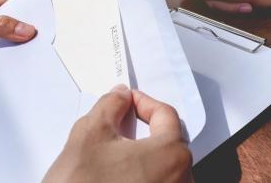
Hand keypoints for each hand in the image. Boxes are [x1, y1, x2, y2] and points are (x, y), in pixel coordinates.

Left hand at [0, 0, 36, 75]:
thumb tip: (24, 29)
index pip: (23, 8)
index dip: (35, 17)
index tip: (47, 26)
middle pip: (23, 29)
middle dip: (30, 38)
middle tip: (40, 45)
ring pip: (16, 47)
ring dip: (20, 54)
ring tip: (30, 59)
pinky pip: (5, 62)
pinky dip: (10, 66)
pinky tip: (15, 68)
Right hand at [44, 85, 193, 182]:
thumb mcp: (90, 132)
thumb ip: (111, 105)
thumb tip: (120, 97)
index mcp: (171, 155)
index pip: (166, 115)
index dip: (143, 102)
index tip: (128, 101)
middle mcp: (180, 180)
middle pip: (168, 140)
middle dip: (145, 127)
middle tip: (121, 121)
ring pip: (163, 165)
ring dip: (144, 152)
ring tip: (115, 152)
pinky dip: (142, 174)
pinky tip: (118, 174)